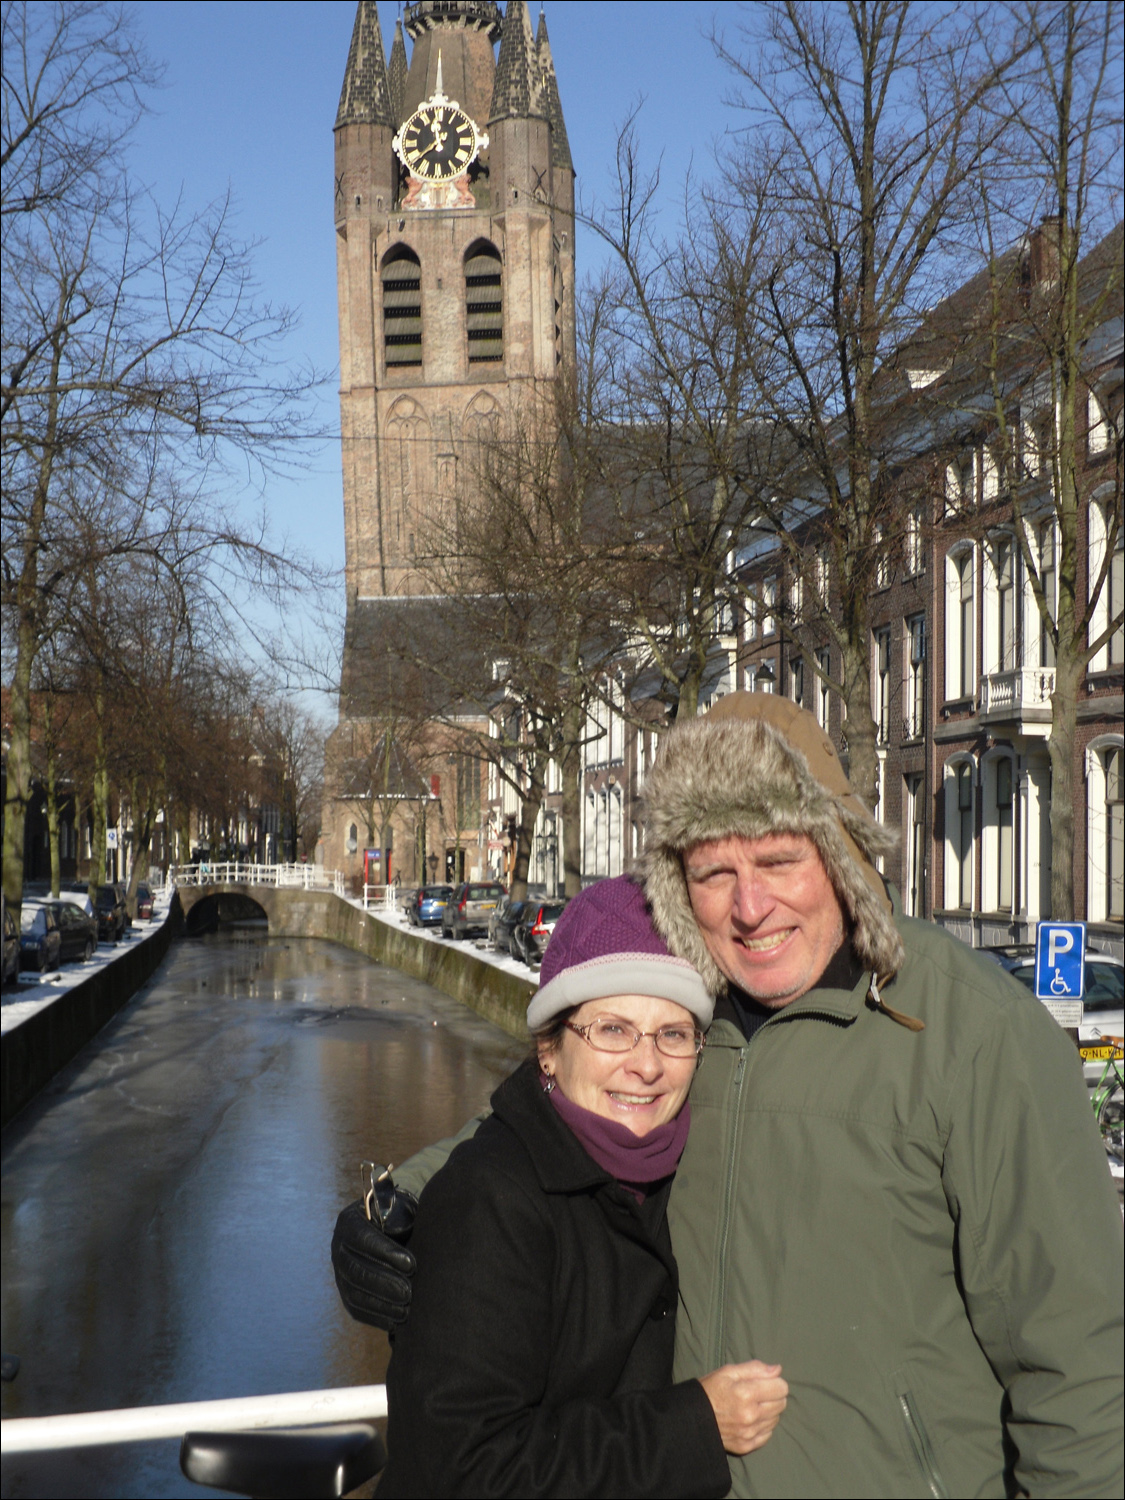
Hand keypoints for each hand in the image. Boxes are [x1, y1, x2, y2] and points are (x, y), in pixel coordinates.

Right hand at [331, 1191, 418, 1331]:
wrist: (394, 1228)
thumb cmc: (400, 1216)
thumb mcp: (401, 1208)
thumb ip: (400, 1217)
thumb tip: (399, 1231)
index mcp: (349, 1221)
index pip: (362, 1237)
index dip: (386, 1252)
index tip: (412, 1264)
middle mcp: (339, 1247)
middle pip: (356, 1269)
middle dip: (384, 1283)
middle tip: (409, 1292)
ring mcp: (340, 1272)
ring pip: (354, 1292)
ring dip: (381, 1304)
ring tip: (406, 1309)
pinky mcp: (347, 1292)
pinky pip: (356, 1309)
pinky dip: (376, 1316)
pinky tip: (395, 1321)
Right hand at [700, 1360, 787, 1455]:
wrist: (692, 1417)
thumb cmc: (710, 1389)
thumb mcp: (729, 1371)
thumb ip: (755, 1368)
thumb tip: (778, 1369)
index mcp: (746, 1393)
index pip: (781, 1388)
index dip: (775, 1382)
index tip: (766, 1381)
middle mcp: (750, 1415)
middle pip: (781, 1404)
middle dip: (773, 1396)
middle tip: (758, 1393)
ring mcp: (749, 1433)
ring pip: (775, 1419)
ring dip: (769, 1411)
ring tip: (753, 1406)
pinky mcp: (746, 1446)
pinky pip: (767, 1434)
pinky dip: (763, 1426)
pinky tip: (751, 1420)